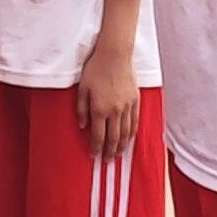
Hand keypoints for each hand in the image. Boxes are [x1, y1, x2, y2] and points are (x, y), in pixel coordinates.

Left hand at [74, 31, 140, 156]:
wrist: (115, 55)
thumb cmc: (96, 69)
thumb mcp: (82, 89)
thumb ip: (81, 109)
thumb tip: (82, 126)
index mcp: (99, 109)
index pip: (98, 135)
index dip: (96, 148)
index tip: (94, 155)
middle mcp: (114, 111)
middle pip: (113, 138)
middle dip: (110, 152)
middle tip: (107, 161)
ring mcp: (127, 106)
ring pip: (125, 132)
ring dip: (122, 146)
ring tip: (119, 154)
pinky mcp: (135, 100)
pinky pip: (135, 121)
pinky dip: (132, 133)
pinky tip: (129, 139)